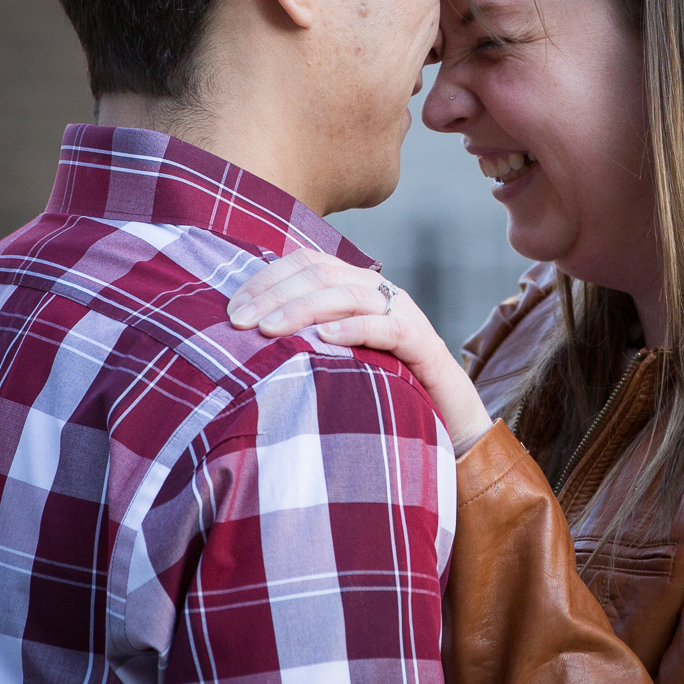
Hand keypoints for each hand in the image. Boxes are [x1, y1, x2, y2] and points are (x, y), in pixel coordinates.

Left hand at [227, 249, 495, 455]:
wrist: (451, 421)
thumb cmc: (386, 390)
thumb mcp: (339, 358)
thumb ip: (305, 341)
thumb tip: (248, 337)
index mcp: (359, 287)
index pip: (308, 262)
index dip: (267, 278)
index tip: (233, 308)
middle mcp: (382, 292)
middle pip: (323, 272)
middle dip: (276, 293)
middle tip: (241, 322)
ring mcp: (406, 315)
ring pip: (351, 294)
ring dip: (304, 308)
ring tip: (269, 329)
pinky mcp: (425, 346)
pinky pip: (389, 328)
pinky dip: (354, 328)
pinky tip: (324, 338)